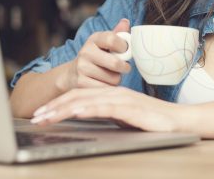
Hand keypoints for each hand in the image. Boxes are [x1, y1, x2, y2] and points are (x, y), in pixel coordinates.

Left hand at [30, 87, 188, 132]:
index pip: (79, 95)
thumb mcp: (123, 117)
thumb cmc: (151, 121)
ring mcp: (121, 99)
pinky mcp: (129, 108)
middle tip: (35, 116)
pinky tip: (75, 112)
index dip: (58, 103)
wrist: (177, 120)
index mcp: (110, 94)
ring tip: (46, 117)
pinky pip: (105, 107)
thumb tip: (85, 117)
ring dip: (63, 109)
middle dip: (53, 107)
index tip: (41, 113)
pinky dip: (88, 109)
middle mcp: (113, 93)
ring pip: (86, 101)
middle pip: (77, 96)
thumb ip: (105, 114)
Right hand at [60, 18, 131, 90]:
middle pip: (115, 63)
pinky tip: (104, 83)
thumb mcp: (104, 43)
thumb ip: (117, 33)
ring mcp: (82, 68)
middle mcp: (85, 52)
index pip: (112, 39)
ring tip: (110, 75)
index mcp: (94, 39)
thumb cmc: (96, 56)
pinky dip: (109, 88)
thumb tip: (125, 21)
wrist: (72, 73)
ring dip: (117, 79)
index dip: (124, 47)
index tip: (126, 51)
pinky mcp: (81, 83)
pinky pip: (106, 88)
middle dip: (125, 67)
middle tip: (124, 67)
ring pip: (113, 78)